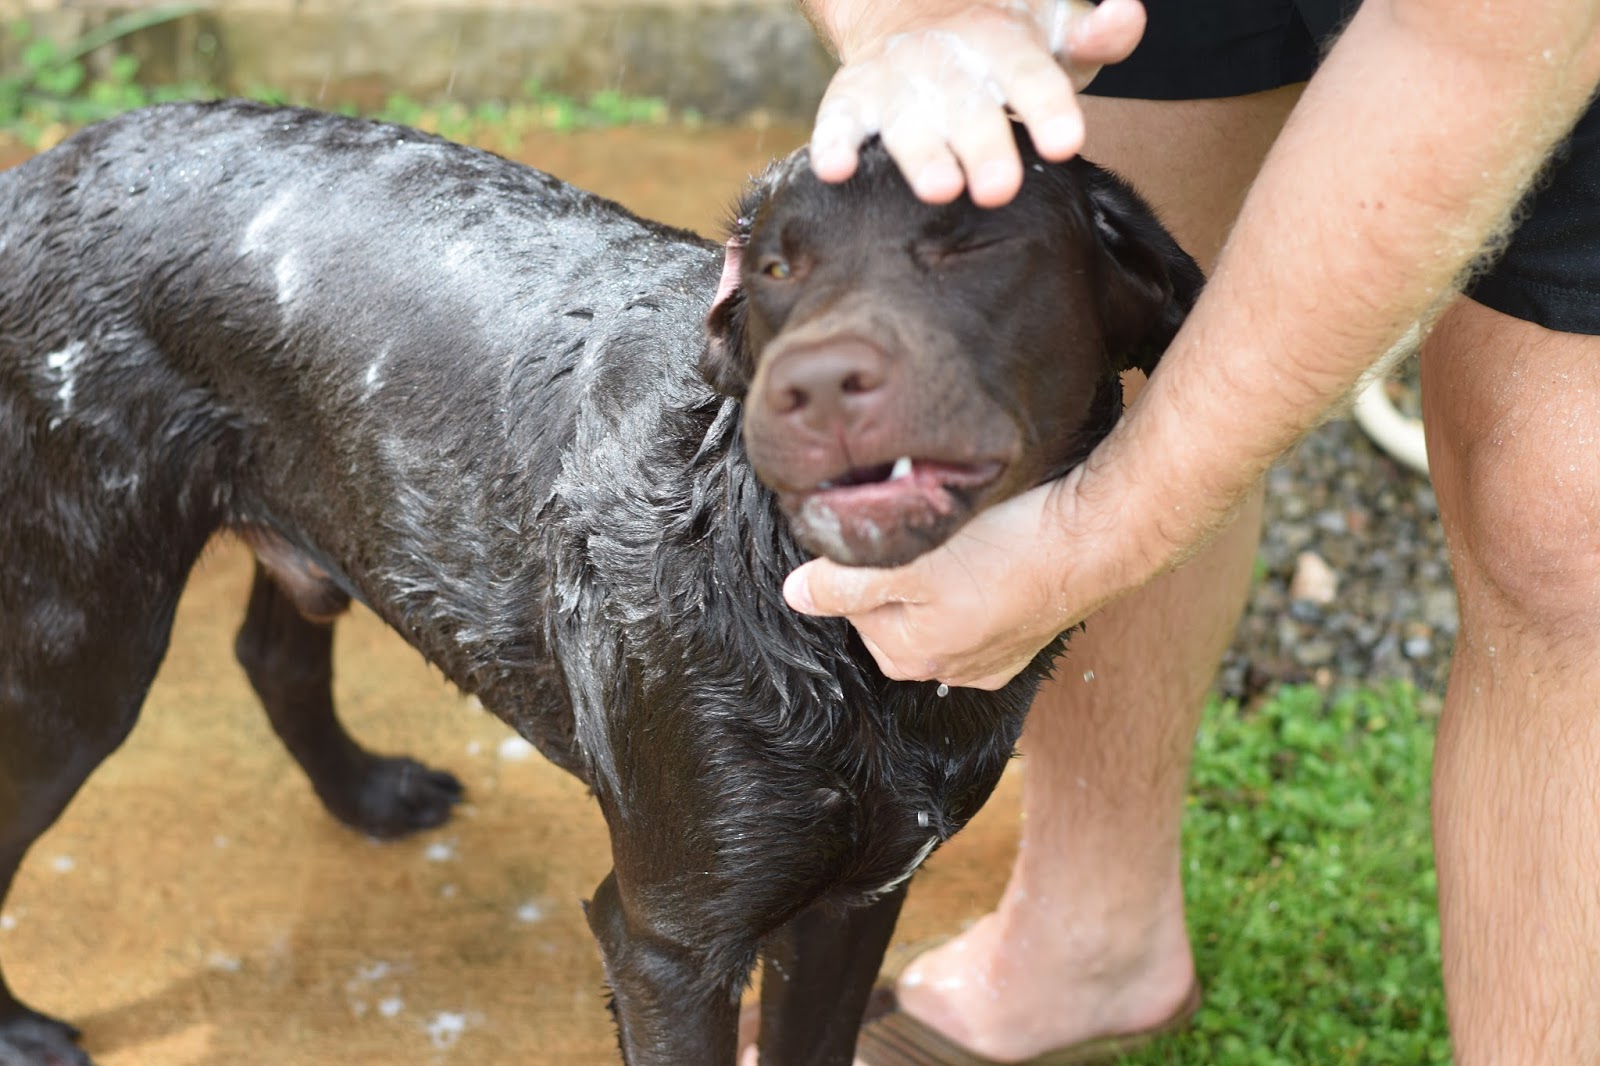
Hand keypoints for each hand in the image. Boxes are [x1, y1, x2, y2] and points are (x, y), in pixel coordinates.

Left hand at [783, 468, 1164, 688]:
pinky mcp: (1024, 637)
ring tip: (963, 538)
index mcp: (909, 656)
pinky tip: (993, 556)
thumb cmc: (1006, 550)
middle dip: (900, 568)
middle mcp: (948, 670)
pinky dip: (979, 583)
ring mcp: (991, 658)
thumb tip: (795, 594)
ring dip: (940, 572)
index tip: (887, 527)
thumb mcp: (908, 561)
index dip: (862, 559)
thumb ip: (844, 581)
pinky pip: (980, 609)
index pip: (852, 603)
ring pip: (938, 605)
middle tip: (926, 527)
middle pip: (893, 608)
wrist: (1097, 541)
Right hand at [808, 0, 1145, 205]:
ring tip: (939, 188)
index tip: (1066, 143)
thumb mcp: (1052, 33)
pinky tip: (835, 171)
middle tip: (1001, 189)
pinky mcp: (852, 99)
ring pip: (907, 119)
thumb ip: (1094, 35)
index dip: (1047, 108)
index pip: (1032, 75)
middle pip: (969, 105)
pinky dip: (832, 143)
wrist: (910, 16)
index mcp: (1004, 43)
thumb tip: (1125, 15)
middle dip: (984, 144)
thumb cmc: (1000, 48)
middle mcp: (948, 60)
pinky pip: (837, 121)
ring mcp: (897, 80)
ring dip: (921, 153)